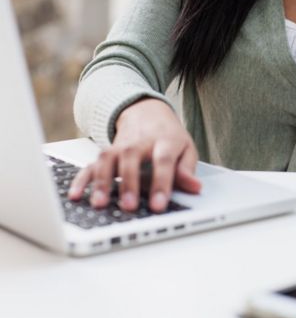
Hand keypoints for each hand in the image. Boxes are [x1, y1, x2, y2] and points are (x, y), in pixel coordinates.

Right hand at [68, 98, 201, 212]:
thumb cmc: (169, 136)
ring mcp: (119, 145)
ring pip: (107, 158)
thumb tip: (196, 188)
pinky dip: (82, 179)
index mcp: (165, 140)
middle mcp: (139, 141)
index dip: (161, 183)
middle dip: (129, 183)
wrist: (146, 111)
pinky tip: (76, 195)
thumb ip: (188, 170)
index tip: (158, 205)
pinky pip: (91, 163)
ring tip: (100, 204)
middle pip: (131, 158)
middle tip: (129, 206)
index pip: (163, 160)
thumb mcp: (186, 149)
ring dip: (102, 181)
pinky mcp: (105, 151)